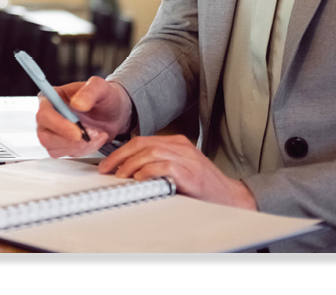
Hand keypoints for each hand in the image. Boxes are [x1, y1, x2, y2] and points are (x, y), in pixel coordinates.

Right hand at [36, 77, 132, 156]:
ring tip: (98, 133)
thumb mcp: (102, 87)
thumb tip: (77, 104)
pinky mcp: (60, 144)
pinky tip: (96, 139)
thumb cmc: (105, 96)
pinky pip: (64, 154)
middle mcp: (48, 116)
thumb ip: (90, 91)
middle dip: (70, 140)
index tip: (78, 133)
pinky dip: (83, 150)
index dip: (59, 126)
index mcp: (52, 98)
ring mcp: (52, 132)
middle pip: (45, 136)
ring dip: (79, 146)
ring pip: (54, 148)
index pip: (44, 115)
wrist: (115, 112)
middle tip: (93, 133)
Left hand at [97, 134, 256, 209]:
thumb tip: (129, 169)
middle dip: (120, 156)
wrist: (228, 195)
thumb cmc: (202, 184)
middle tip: (107, 170)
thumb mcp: (180, 167)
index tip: (107, 163)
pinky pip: (163, 167)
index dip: (121, 151)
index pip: (143, 140)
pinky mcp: (189, 173)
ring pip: (150, 152)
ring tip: (121, 176)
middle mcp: (181, 146)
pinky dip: (148, 171)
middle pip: (143, 143)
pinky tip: (140, 179)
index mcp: (178, 142)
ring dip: (130, 165)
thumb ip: (160, 162)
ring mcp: (187, 158)